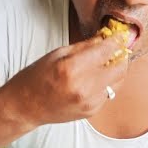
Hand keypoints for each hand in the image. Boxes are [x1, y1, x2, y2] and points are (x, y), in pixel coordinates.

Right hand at [3, 33, 129, 126]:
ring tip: (104, 64)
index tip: (120, 35)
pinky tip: (92, 80)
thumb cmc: (35, 78)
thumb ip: (83, 47)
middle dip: (121, 56)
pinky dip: (104, 84)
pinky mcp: (92, 111)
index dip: (116, 41)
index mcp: (71, 68)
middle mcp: (84, 87)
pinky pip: (108, 94)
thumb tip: (103, 38)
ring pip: (118, 82)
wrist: (26, 106)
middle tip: (116, 49)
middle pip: (120, 68)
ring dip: (114, 71)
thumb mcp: (56, 54)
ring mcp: (90, 101)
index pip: (106, 50)